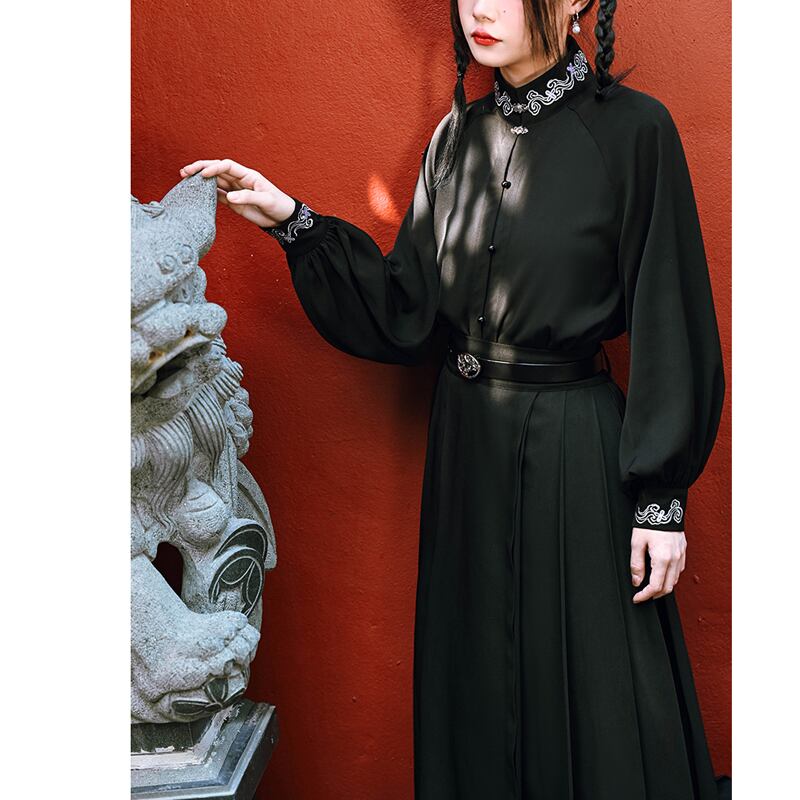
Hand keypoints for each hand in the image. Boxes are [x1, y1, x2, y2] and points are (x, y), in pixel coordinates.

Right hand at [179, 159, 295, 228]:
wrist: (283, 218)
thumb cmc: (278, 205)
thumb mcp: (266, 200)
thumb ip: (248, 197)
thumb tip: (229, 197)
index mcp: (248, 175)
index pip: (227, 166)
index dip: (214, 168)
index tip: (203, 174)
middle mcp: (239, 180)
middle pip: (216, 170)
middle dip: (201, 169)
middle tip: (185, 172)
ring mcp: (235, 191)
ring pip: (214, 182)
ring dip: (200, 181)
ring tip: (185, 180)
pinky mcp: (233, 202)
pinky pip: (217, 195)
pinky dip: (207, 194)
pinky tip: (196, 193)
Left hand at [630, 527, 686, 603]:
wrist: (663, 506)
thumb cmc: (649, 522)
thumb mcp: (636, 542)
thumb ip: (636, 564)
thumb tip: (636, 581)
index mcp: (663, 559)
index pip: (655, 587)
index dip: (645, 595)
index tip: (636, 598)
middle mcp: (675, 560)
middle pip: (667, 587)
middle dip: (654, 595)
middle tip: (642, 595)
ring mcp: (681, 556)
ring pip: (675, 580)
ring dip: (663, 587)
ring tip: (650, 586)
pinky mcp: (683, 551)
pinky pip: (679, 571)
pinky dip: (670, 577)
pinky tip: (661, 574)